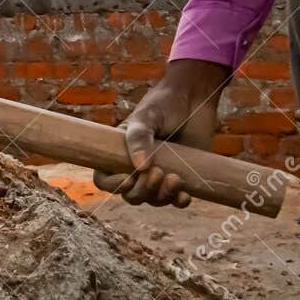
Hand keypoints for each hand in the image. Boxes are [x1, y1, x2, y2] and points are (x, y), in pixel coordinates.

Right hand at [93, 58, 228, 207]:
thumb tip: (140, 168)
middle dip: (143, 190)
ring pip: (153, 199)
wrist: (194, 98)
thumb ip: (139, 139)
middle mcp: (137, 166)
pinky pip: (175, 199)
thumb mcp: (147, 116)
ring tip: (175, 178)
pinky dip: (179, 201)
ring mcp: (159, 173)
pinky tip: (186, 195)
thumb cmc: (164, 103)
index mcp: (120, 151)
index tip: (127, 179)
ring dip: (162, 196)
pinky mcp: (181, 177)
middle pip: (131, 194)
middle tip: (157, 172)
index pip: (104, 177)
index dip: (112, 184)